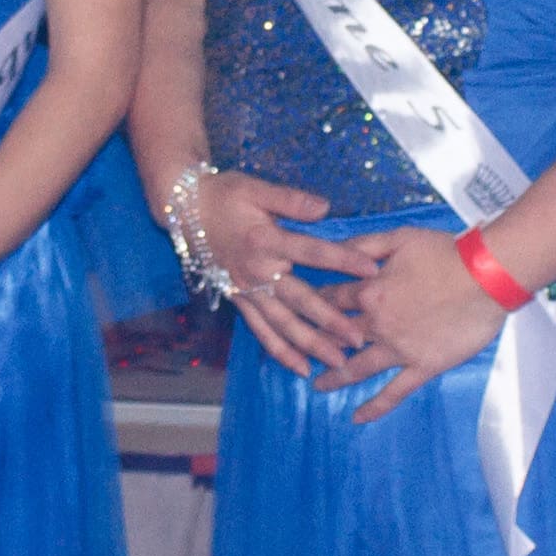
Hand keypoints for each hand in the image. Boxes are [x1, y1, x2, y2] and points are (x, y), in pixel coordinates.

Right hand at [195, 169, 361, 380]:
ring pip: (281, 324)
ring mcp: (246, 290)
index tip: (372, 269)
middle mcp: (256, 271)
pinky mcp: (238, 300)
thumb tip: (324, 208)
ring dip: (310, 345)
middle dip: (331, 321)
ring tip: (337, 362)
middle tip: (359, 339)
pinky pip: (260, 331)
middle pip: (300, 300)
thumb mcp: (255, 188)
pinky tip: (301, 368)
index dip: (343, 260)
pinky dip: (280, 351)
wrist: (183, 210)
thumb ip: (289, 200)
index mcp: (265, 241)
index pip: (312, 252)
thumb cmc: (223, 195)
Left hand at [317, 227, 509, 421]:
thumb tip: (335, 251)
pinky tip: (357, 418)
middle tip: (300, 352)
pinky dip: (374, 407)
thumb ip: (364, 245)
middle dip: (315, 343)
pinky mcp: (421, 367)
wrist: (486, 275)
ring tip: (317, 386)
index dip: (312, 304)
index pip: (329, 299)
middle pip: (335, 337)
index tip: (300, 311)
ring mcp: (398, 349)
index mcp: (369, 290)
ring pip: (356, 368)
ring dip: (334, 377)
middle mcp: (376, 324)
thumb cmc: (445, 252)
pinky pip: (393, 392)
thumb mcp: (399, 237)